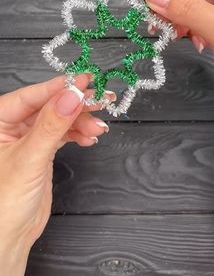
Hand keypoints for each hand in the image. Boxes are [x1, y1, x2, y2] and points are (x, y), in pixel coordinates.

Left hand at [0, 75, 115, 275]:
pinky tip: (90, 137)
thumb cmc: (5, 202)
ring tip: (98, 127)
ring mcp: (29, 137)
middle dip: (76, 104)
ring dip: (82, 121)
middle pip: (49, 105)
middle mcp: (13, 126)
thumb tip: (71, 97)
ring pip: (60, 118)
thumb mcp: (30, 158)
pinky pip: (64, 133)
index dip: (59, 87)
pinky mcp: (43, 148)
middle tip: (100, 99)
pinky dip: (79, 134)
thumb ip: (51, 126)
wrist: (11, 235)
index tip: (83, 81)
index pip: (31, 96)